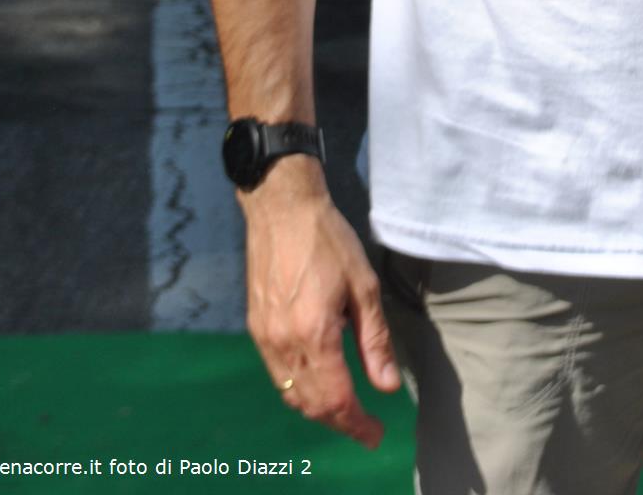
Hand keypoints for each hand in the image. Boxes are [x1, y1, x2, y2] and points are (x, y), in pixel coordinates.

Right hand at [242, 158, 400, 445]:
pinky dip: (298, 390)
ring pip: (290, 395)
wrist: (281, 207)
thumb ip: (375, 340)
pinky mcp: (255, 328)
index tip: (376, 435)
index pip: (336, 400)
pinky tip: (317, 382)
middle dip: (339, 423)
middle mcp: (283, 343)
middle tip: (366, 428)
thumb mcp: (364, 286)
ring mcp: (264, 338)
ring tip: (346, 410)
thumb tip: (387, 386)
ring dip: (318, 411)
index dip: (357, 425)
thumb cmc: (328, 239)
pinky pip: (277, 375)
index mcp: (314, 334)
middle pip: (311, 405)